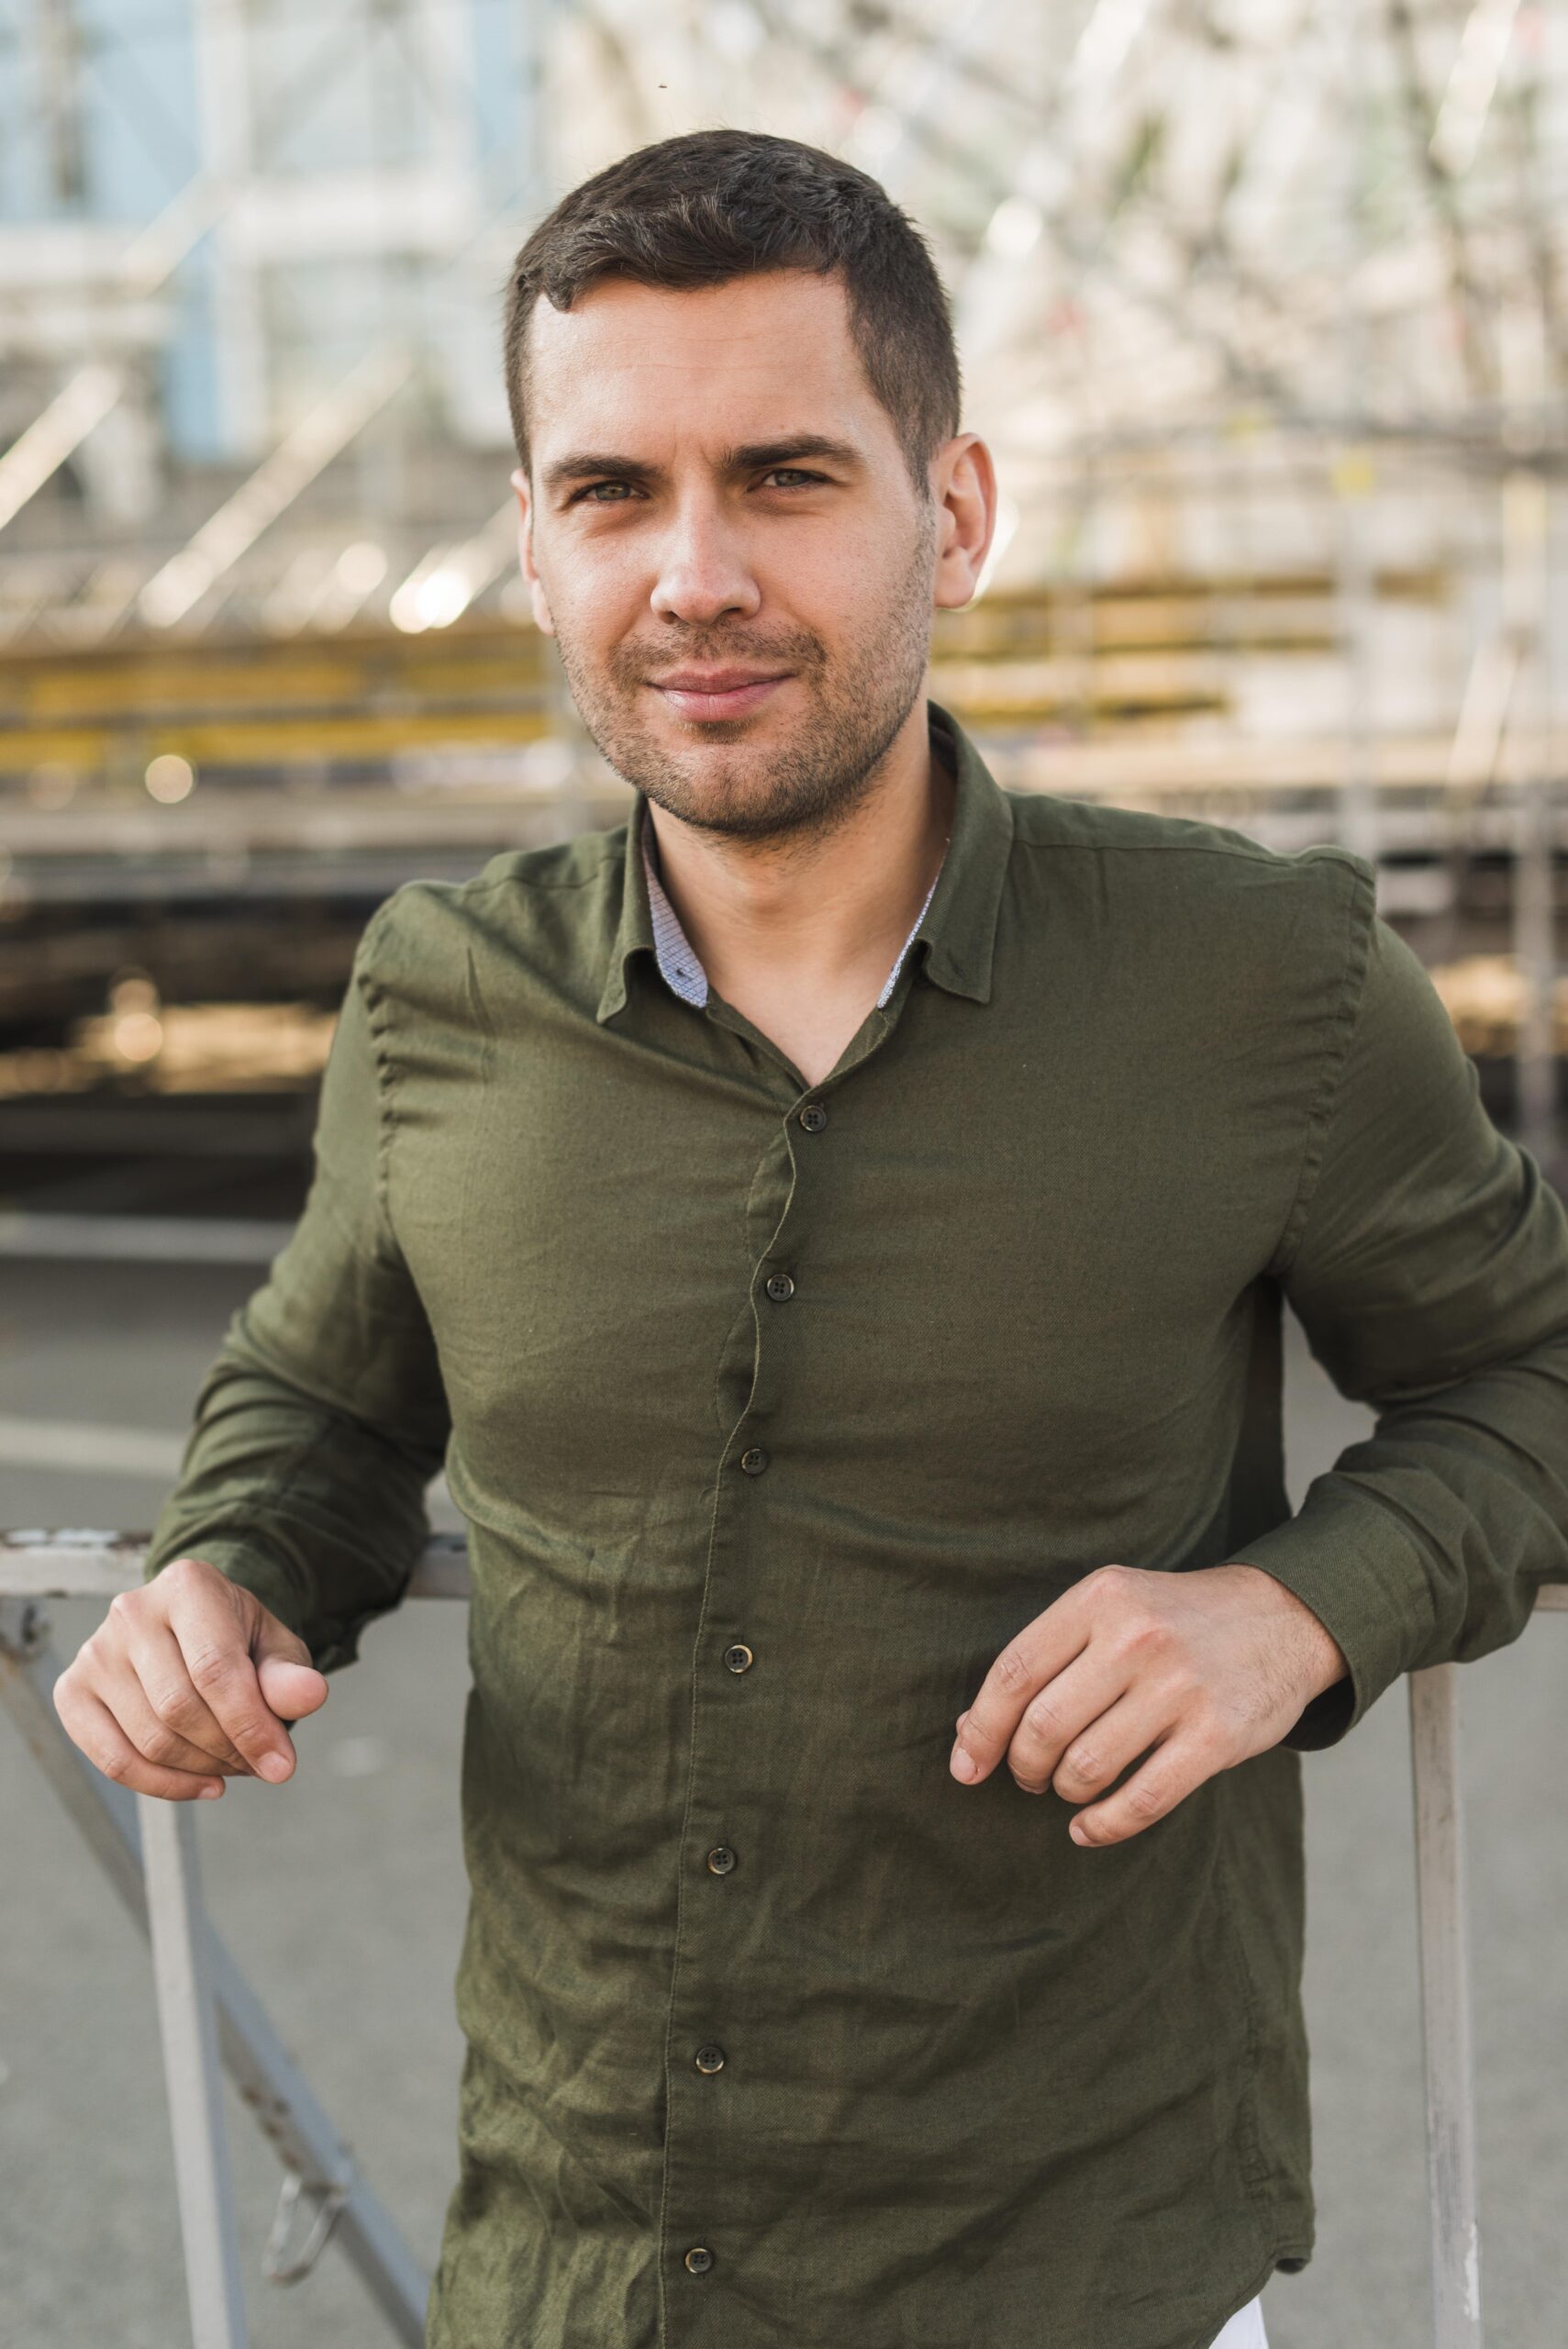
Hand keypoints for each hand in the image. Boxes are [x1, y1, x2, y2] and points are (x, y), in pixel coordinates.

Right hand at [53, 1555, 328, 1801]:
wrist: (192, 1629)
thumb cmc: (238, 1640)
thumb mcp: (276, 1649)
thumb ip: (289, 1674)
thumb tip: (309, 1695)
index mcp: (188, 1585)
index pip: (215, 1669)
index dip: (250, 1726)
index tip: (282, 1766)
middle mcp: (132, 1611)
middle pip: (178, 1708)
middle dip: (228, 1750)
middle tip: (259, 1762)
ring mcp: (96, 1651)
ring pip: (149, 1739)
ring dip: (201, 1769)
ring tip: (233, 1765)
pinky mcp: (72, 1690)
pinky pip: (111, 1760)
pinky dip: (161, 1785)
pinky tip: (201, 1784)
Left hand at [949, 1562, 1346, 1846]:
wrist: (1283, 1618)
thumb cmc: (1173, 1622)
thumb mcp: (1109, 1613)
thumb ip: (1046, 1660)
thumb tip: (970, 1731)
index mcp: (1100, 1598)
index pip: (1015, 1672)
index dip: (981, 1729)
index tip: (966, 1767)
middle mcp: (1137, 1637)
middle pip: (1043, 1726)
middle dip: (1023, 1766)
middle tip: (1030, 1776)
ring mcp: (1180, 1686)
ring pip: (1086, 1767)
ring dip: (1064, 1792)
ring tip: (1069, 1787)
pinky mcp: (1217, 1735)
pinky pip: (1141, 1801)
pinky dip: (1102, 1826)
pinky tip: (1088, 1827)